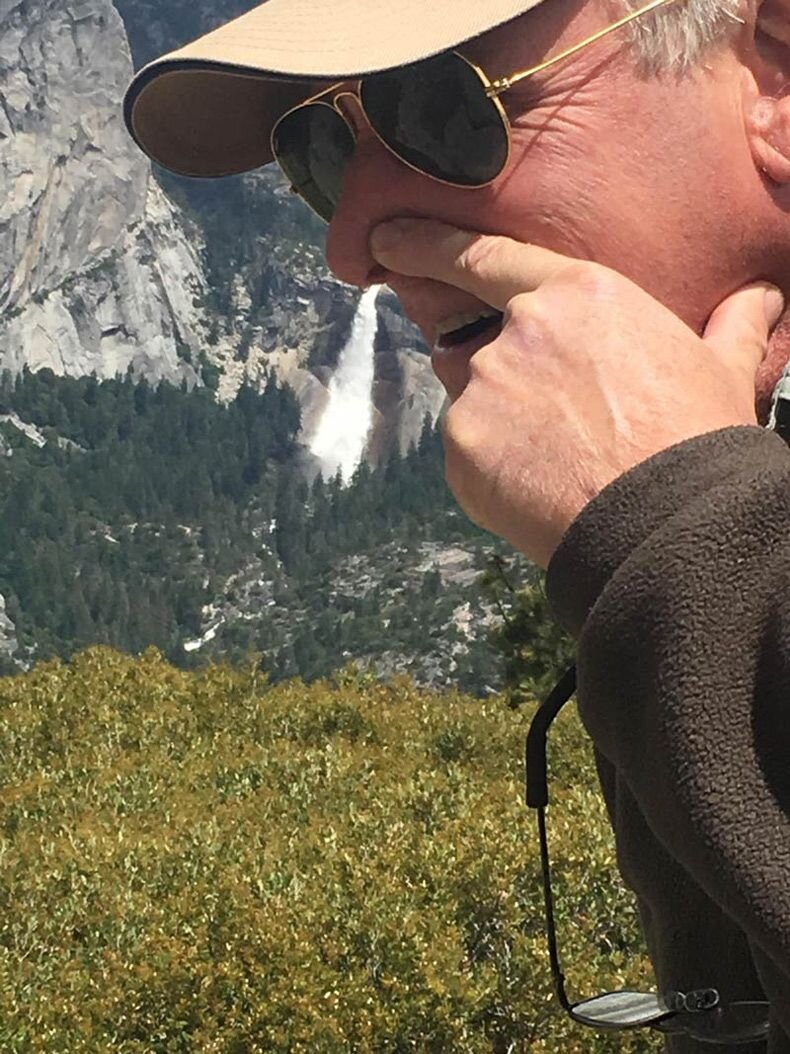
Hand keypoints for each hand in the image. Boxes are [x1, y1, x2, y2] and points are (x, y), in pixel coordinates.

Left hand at [370, 218, 783, 567]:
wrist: (667, 522)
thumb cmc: (697, 439)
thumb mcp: (723, 369)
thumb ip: (731, 324)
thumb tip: (764, 297)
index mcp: (576, 294)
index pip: (482, 258)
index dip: (426, 244)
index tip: (385, 240)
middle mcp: (517, 332)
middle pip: (479, 346)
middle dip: (503, 381)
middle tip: (554, 425)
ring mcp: (483, 390)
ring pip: (473, 401)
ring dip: (501, 424)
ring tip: (560, 462)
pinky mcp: (462, 449)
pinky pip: (466, 453)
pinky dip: (492, 469)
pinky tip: (538, 488)